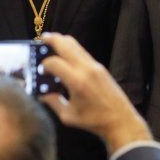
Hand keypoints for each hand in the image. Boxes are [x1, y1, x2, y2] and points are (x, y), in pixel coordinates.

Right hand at [38, 33, 150, 152]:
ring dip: (63, 42)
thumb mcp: (68, 115)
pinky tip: (66, 56)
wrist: (120, 120)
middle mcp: (86, 69)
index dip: (43, 64)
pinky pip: (83, 52)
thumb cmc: (94, 121)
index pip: (54, 62)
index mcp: (77, 81)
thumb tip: (40, 93)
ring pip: (76, 45)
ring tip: (51, 42)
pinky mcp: (100, 67)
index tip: (39, 70)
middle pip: (66, 44)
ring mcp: (95, 66)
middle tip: (42, 39)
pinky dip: (72, 49)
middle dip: (52, 39)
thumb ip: (52, 102)